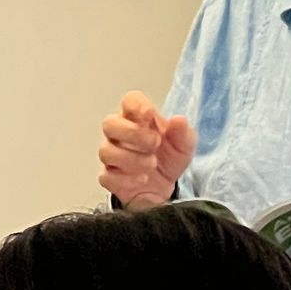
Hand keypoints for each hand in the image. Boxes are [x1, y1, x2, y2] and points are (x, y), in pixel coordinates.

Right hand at [99, 93, 194, 207]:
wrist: (166, 188)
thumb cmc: (168, 159)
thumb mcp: (184, 145)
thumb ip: (183, 132)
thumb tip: (179, 120)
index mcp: (138, 119)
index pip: (130, 101)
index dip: (136, 105)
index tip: (149, 114)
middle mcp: (121, 135)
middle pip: (109, 123)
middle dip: (132, 133)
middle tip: (154, 142)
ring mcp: (113, 156)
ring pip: (106, 151)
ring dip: (132, 158)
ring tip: (152, 163)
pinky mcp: (110, 178)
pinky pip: (107, 177)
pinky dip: (127, 179)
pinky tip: (143, 179)